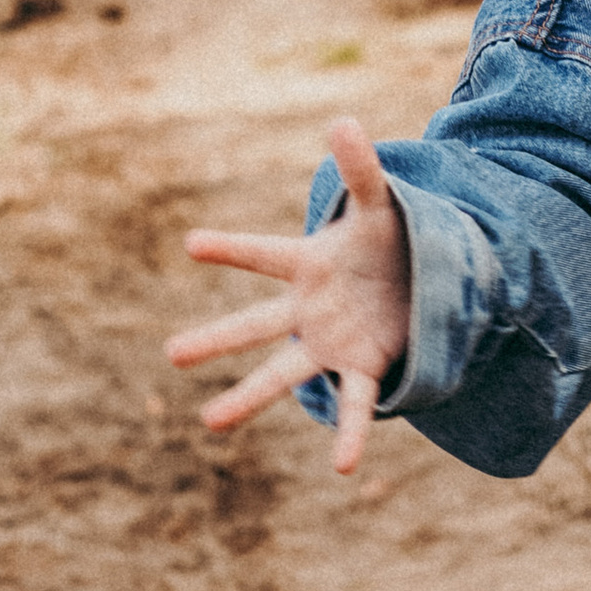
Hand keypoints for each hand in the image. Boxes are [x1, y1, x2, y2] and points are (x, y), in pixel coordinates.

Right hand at [165, 119, 409, 473]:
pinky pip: (355, 403)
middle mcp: (308, 309)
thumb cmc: (388, 241)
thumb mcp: (382, 205)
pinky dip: (351, 433)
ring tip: (210, 422)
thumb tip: (343, 122)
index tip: (192, 243)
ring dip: (249, 396)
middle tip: (172, 355)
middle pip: (257, 324)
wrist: (418, 280)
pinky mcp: (364, 365)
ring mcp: (330, 342)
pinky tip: (344, 467)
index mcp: (308, 264)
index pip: (264, 254)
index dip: (231, 248)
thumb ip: (362, 171)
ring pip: (284, 372)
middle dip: (217, 338)